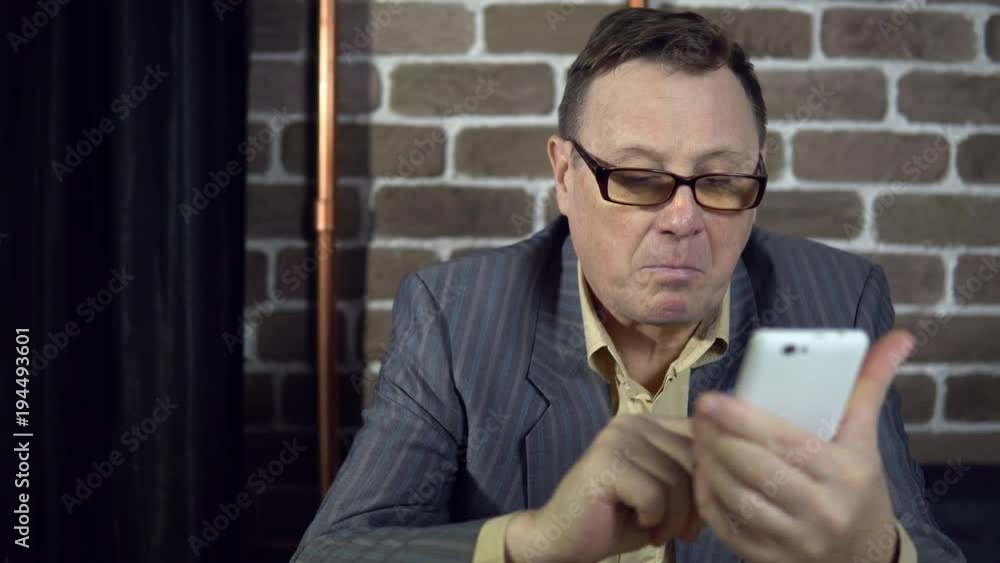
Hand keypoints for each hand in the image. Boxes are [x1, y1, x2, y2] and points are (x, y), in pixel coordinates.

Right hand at [505, 415, 702, 562]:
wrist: (563, 538)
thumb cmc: (617, 518)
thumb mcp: (665, 491)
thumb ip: (689, 472)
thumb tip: (730, 471)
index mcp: (647, 423)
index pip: (702, 437)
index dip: (708, 480)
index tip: (697, 514)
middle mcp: (631, 422)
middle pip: (693, 460)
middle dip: (695, 505)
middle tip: (677, 530)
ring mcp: (615, 439)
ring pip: (676, 481)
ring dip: (674, 518)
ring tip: (655, 529)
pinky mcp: (605, 463)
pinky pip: (655, 494)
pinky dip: (654, 520)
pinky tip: (640, 525)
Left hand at [689, 329, 913, 562]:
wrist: (868, 553)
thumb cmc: (859, 483)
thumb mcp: (865, 436)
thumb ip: (872, 384)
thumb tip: (898, 336)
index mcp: (844, 472)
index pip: (784, 440)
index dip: (741, 419)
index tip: (711, 399)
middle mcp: (822, 510)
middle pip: (755, 469)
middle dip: (718, 438)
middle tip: (699, 415)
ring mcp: (796, 539)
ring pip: (738, 499)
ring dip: (709, 466)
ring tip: (698, 439)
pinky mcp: (772, 560)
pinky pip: (730, 529)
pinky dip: (709, 501)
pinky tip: (702, 476)